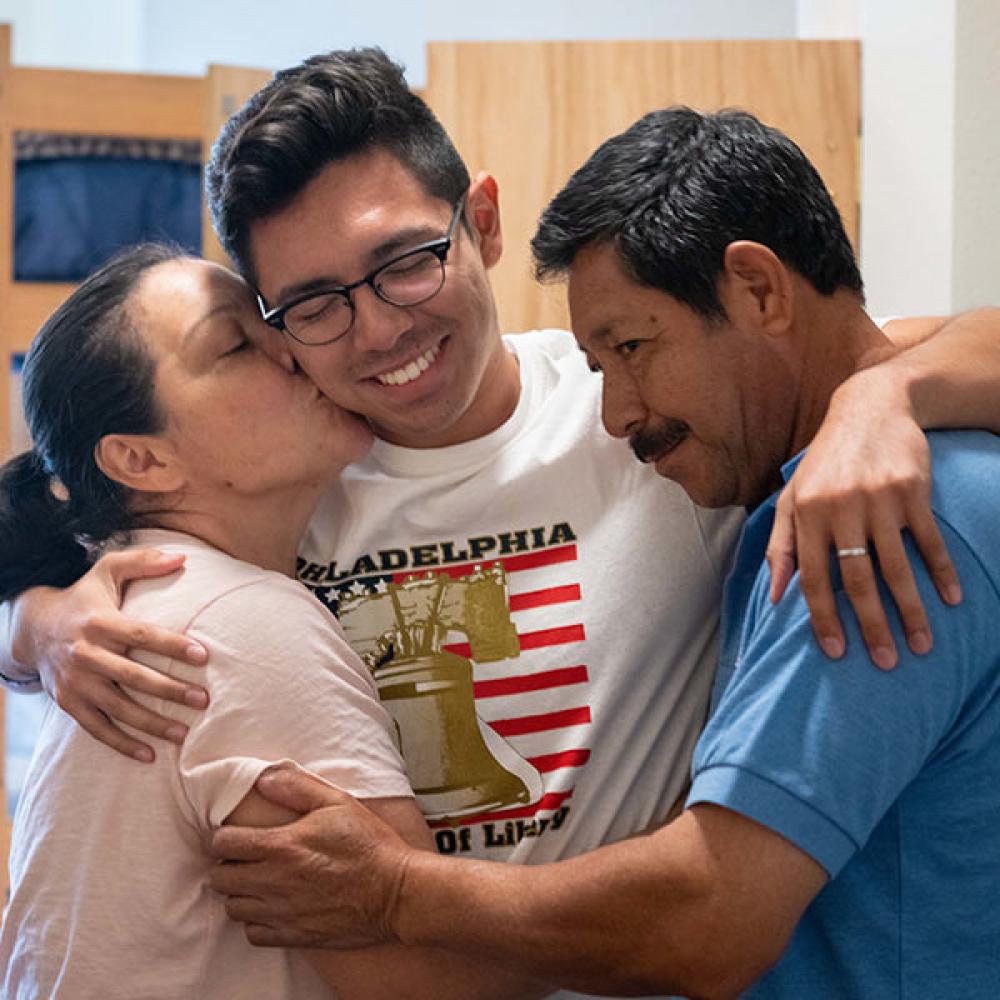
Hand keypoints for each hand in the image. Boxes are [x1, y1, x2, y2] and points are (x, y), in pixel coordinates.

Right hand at [13, 549, 208, 760]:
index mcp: (100, 622)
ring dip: (152, 723)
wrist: (33, 627)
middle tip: (203, 700)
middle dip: (169, 690)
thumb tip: (182, 557)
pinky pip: (97, 729)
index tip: (203, 656)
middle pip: (133, 676)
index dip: (172, 646)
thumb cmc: (85, 597)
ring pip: (118, 708)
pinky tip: (150, 754)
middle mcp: (86, 654)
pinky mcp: (68, 703)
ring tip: (185, 732)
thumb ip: (144, 561)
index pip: (142, 635)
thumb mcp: (108, 570)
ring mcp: (75, 682)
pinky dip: (122, 744)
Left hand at [209, 767, 412, 948]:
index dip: (225, 836)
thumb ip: (297, 786)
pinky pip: (253, 934)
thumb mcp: (338, 802)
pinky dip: (256, 920)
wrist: (397, 892)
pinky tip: (272, 905)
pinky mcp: (294, 935)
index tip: (238, 835)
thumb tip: (264, 778)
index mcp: (281, 846)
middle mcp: (274, 882)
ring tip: (259, 881)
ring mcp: (282, 912)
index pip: (223, 843)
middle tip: (246, 857)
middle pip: (220, 878)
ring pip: (233, 907)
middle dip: (228, 864)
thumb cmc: (369, 844)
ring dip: (240, 893)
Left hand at [768, 368, 960, 668]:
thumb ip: (780, 545)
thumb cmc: (824, 462)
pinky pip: (929, 540)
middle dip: (872, 626)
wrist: (869, 408)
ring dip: (911, 611)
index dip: (823, 618)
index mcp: (806, 515)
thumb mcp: (791, 497)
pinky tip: (951, 600)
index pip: (813, 578)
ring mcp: (879, 500)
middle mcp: (840, 509)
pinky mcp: (913, 492)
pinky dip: (941, 572)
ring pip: (896, 567)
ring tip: (922, 644)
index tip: (837, 653)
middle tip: (886, 662)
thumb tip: (774, 595)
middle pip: (857, 580)